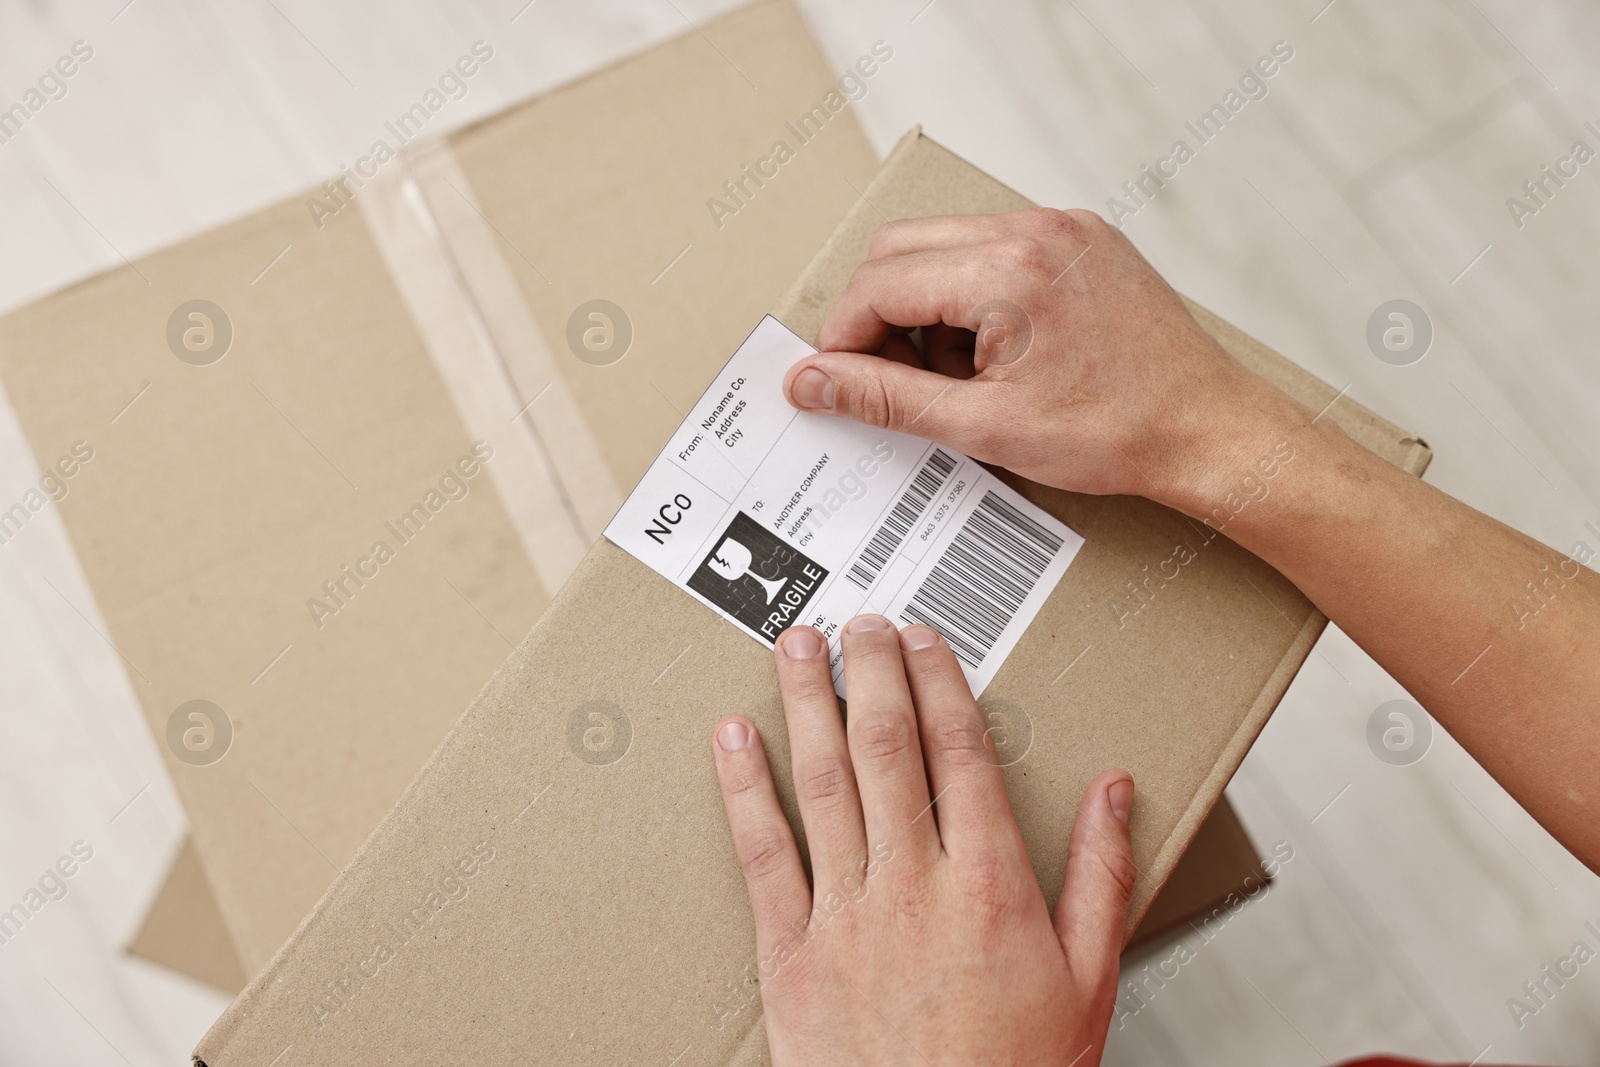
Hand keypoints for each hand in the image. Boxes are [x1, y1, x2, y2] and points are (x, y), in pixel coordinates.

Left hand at [711, 615, 1136, 1065]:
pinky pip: (763, 855)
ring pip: (822, 782)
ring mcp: (846, 916)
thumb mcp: (1091, 979)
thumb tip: (1116, 791)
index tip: (924, 640)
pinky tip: (732, 738)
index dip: (939, 683)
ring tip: (798, 646)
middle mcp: (913, 885)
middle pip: (888, 749)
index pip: (961, 754)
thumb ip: (1102, 874)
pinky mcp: (791, 954)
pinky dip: (744, 789)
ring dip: (808, 703)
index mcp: (989, 884)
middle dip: (872, 673)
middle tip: (859, 622)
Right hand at [782, 208, 1303, 515]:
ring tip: (956, 377)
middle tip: (889, 380)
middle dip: (877, 315)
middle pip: (900, 248)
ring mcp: (1062, 227)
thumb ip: (884, 397)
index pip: (879, 284)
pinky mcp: (1082, 238)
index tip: (835, 383)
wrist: (1208, 430)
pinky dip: (970, 295)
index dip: (842, 338)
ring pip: (943, 245)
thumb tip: (812, 382)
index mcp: (1006, 270)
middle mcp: (1033, 230)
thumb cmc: (1116, 433)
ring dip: (924, 305)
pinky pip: (993, 248)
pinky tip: (993, 355)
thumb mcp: (982, 427)